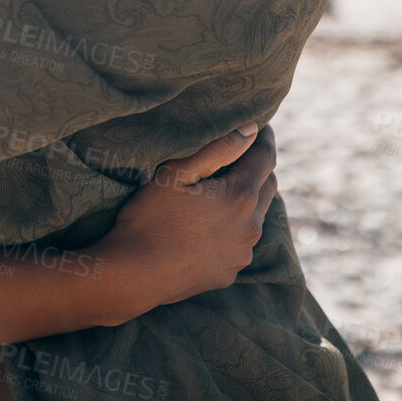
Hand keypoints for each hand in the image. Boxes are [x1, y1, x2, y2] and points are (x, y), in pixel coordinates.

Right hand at [91, 123, 277, 324]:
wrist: (133, 275)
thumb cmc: (150, 218)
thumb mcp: (177, 173)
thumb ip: (219, 149)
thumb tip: (252, 129)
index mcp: (241, 196)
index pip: (265, 157)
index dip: (264, 138)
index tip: (261, 125)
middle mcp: (251, 226)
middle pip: (268, 186)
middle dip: (260, 166)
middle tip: (245, 152)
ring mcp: (242, 253)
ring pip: (256, 216)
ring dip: (249, 199)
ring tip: (227, 187)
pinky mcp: (230, 272)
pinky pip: (240, 242)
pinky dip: (235, 227)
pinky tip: (213, 224)